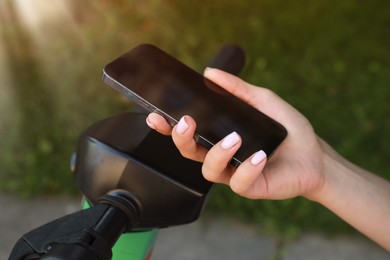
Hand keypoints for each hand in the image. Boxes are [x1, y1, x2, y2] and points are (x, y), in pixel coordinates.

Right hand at [146, 68, 325, 199]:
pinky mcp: (251, 187)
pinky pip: (239, 182)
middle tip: (186, 122)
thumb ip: (238, 89)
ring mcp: (234, 173)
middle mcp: (222, 156)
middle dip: (181, 139)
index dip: (168, 127)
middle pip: (189, 152)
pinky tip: (259, 156)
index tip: (156, 115)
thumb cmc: (287, 130)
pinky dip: (247, 168)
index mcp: (219, 136)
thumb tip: (210, 73)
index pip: (188, 133)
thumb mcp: (263, 101)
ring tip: (234, 138)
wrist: (314, 156)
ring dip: (217, 153)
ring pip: (209, 170)